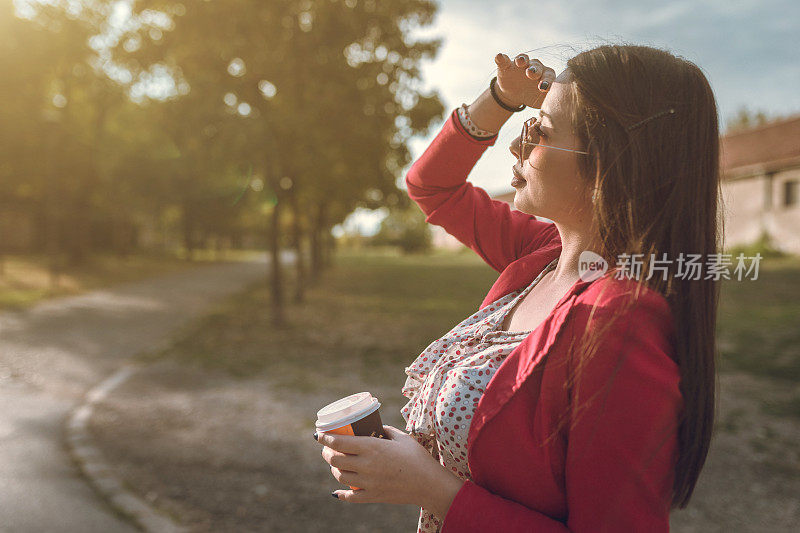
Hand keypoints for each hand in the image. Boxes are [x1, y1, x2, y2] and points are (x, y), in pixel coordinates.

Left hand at [317, 425, 461, 509]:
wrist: (429, 484)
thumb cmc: (418, 457)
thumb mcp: (402, 437)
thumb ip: (386, 431)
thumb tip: (375, 427)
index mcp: (373, 448)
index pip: (340, 442)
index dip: (325, 438)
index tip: (318, 435)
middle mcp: (367, 465)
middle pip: (335, 460)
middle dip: (326, 453)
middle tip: (326, 448)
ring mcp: (368, 482)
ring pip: (340, 477)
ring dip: (333, 469)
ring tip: (334, 464)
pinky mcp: (373, 496)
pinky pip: (351, 497)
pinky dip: (341, 494)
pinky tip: (336, 492)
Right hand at [494, 52, 554, 108]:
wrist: (515, 93)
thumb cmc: (532, 95)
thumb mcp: (540, 100)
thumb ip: (547, 102)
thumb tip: (554, 111)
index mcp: (545, 75)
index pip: (548, 76)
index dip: (546, 81)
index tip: (543, 88)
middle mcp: (534, 66)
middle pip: (536, 66)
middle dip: (534, 70)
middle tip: (531, 74)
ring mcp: (520, 64)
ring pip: (523, 59)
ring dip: (522, 59)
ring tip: (519, 62)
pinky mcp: (507, 65)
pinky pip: (504, 60)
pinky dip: (501, 58)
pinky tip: (498, 57)